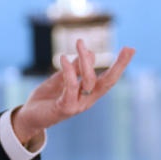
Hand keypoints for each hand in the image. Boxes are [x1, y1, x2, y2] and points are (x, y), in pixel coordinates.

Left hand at [10, 39, 135, 147]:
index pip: (109, 78)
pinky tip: (63, 58)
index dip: (120, 65)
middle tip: (128, 48)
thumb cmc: (46, 98)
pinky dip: (69, 71)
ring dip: (85, 60)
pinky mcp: (65, 108)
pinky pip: (71, 87)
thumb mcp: (61, 79)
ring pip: (89, 81)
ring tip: (79, 43)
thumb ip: (75, 68)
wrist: (29, 116)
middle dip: (119, 65)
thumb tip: (90, 52)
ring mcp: (77, 105)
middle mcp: (87, 100)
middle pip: (108, 82)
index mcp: (88, 93)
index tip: (131, 49)